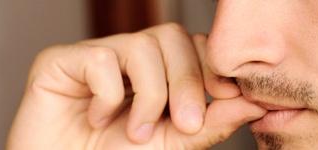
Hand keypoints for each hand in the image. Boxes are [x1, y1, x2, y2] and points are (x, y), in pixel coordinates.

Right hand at [7, 23, 265, 149]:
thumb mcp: (174, 143)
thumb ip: (212, 122)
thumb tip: (255, 103)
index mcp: (156, 70)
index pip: (193, 45)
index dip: (211, 66)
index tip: (226, 97)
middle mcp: (128, 57)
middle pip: (171, 36)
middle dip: (186, 81)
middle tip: (186, 124)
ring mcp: (96, 54)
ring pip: (141, 45)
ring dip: (150, 95)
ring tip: (138, 132)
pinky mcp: (62, 59)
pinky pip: (100, 58)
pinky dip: (108, 95)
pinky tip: (98, 118)